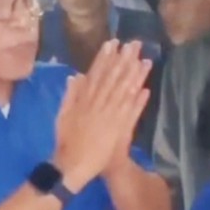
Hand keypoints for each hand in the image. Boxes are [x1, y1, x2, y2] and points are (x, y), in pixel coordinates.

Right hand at [54, 41, 151, 191]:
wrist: (72, 166)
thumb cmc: (67, 142)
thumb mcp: (63, 115)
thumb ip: (70, 95)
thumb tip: (76, 76)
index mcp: (84, 100)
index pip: (96, 74)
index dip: (105, 58)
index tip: (114, 43)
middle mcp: (98, 104)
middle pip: (113, 78)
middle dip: (124, 60)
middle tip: (135, 44)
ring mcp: (109, 116)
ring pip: (124, 92)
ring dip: (135, 76)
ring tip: (145, 60)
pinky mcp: (118, 129)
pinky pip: (130, 113)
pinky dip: (138, 101)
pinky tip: (146, 89)